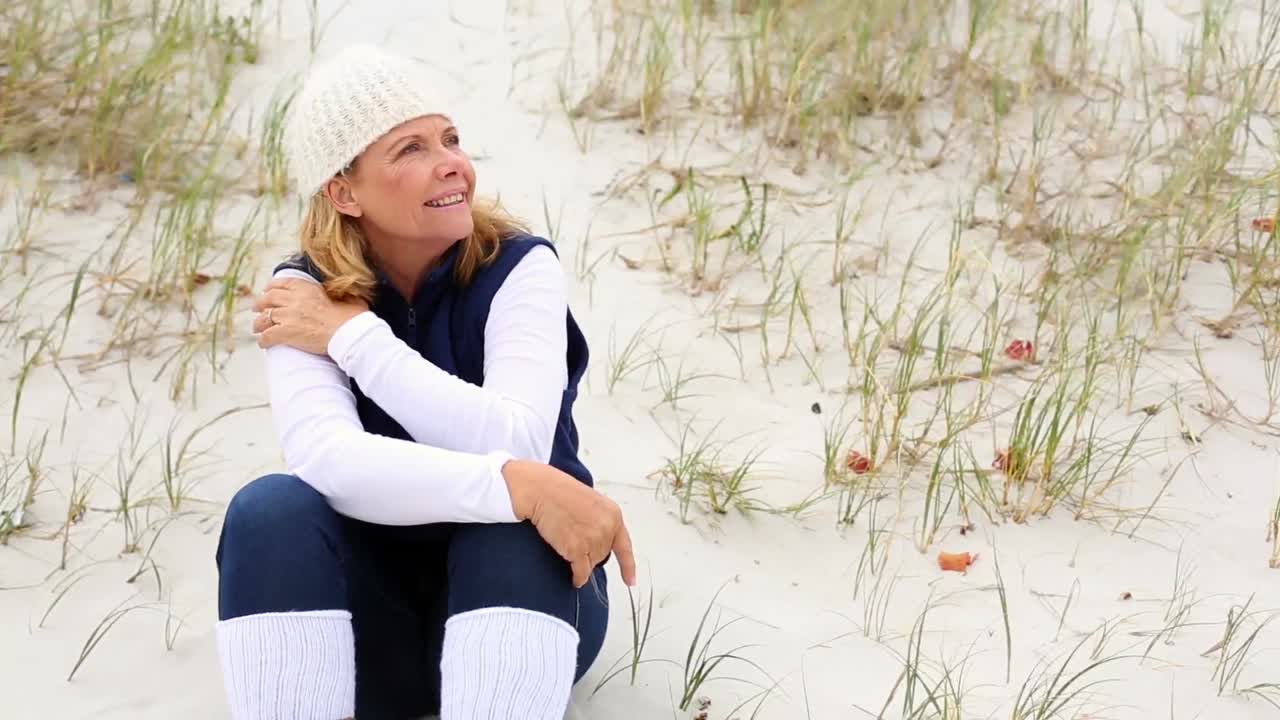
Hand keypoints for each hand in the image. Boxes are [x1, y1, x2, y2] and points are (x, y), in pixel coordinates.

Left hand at [252, 277, 367, 354]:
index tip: (268, 290)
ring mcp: (288, 316)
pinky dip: (263, 340)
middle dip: (260, 304)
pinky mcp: (286, 333)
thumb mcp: (347, 297)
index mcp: (307, 289)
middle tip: (258, 309)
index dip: (272, 287)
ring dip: (259, 323)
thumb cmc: (351, 318)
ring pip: (264, 318)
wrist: (347, 334)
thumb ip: (339, 293)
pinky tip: (264, 344)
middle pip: (268, 299)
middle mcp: (294, 300)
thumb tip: (343, 292)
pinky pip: (267, 336)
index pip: (283, 283)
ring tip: (258, 328)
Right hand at [502, 459, 636, 588]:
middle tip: (574, 537)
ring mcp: (593, 539)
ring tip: (567, 544)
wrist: (540, 491)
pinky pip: (581, 572)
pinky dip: (578, 578)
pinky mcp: (577, 549)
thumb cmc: (559, 492)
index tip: (630, 580)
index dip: (628, 566)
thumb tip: (598, 543)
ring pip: (591, 565)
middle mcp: (607, 528)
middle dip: (590, 553)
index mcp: (613, 514)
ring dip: (581, 562)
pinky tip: (575, 579)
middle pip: (603, 556)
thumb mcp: (591, 502)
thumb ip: (600, 522)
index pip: (624, 546)